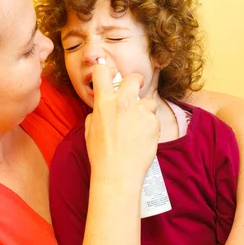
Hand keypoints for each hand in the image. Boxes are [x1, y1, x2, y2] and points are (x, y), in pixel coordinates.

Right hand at [85, 65, 158, 183]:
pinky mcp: (153, 123)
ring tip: (138, 128)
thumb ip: (96, 114)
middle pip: (134, 78)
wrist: (117, 173)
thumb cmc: (101, 155)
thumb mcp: (89, 131)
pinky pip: (154, 119)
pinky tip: (142, 139)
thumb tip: (100, 109)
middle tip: (136, 90)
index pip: (102, 72)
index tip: (112, 75)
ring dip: (144, 111)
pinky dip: (150, 127)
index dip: (107, 71)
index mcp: (103, 103)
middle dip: (136, 82)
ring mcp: (140, 112)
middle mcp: (122, 103)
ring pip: (148, 102)